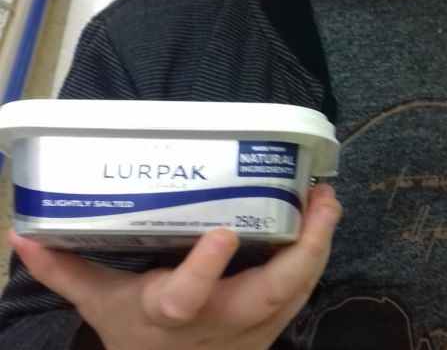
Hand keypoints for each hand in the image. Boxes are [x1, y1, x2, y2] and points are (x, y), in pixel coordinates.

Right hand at [9, 183, 341, 349]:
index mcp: (172, 316)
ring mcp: (254, 328)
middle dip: (303, 249)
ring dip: (319, 244)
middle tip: (319, 199)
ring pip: (298, 291)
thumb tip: (20, 234)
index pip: (188, 298)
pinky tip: (324, 217)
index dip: (205, 269)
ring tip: (328, 198)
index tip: (222, 233)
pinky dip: (316, 253)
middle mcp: (221, 323)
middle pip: (271, 295)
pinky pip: (302, 289)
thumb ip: (65, 267)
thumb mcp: (99, 304)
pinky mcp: (273, 322)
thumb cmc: (134, 337)